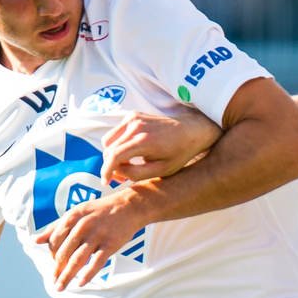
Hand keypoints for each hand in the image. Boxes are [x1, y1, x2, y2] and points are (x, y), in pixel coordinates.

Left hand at [39, 186, 153, 289]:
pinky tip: (81, 283)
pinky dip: (88, 274)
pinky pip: (97, 262)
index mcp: (72, 216)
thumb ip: (56, 226)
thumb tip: (36, 240)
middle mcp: (83, 226)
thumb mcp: (76, 213)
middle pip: (64, 252)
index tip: (55, 264)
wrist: (128, 206)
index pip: (55, 240)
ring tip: (60, 288)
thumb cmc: (100, 211)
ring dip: (67, 276)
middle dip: (57, 269)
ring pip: (78, 259)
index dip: (52, 254)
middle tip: (55, 282)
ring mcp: (97, 235)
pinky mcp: (111, 244)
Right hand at [101, 108, 221, 182]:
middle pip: (108, 149)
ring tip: (126, 165)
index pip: (114, 156)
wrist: (191, 130)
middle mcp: (135, 126)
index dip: (106, 171)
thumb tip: (116, 171)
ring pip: (108, 140)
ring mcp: (133, 118)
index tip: (106, 182)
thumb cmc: (179, 153)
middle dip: (110, 165)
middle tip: (121, 177)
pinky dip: (118, 144)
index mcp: (143, 141)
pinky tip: (132, 152)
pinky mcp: (133, 115)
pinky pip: (116, 132)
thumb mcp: (161, 170)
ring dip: (112, 154)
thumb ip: (136, 173)